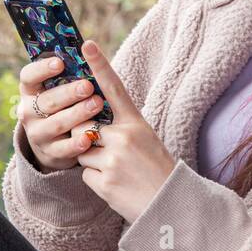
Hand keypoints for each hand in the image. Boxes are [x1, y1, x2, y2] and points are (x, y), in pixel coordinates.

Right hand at [17, 53, 105, 171]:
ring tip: (97, 105)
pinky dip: (76, 143)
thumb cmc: (63, 105)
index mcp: (29, 91)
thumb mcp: (59, 90)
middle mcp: (28, 112)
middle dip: (68, 93)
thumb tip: (87, 47)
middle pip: (46, 100)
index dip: (42, 69)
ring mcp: (37, 134)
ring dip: (77, 114)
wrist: (54, 143)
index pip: (28, 76)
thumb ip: (68, 74)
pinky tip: (89, 137)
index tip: (60, 62)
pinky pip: (63, 148)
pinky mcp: (49, 153)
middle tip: (88, 86)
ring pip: (56, 123)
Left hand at [71, 40, 177, 223]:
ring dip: (92, 161)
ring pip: (81, 150)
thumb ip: (119, 126)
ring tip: (117, 170)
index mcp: (136, 123)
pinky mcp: (104, 182)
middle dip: (86, 136)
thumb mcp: (144, 138)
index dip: (99, 64)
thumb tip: (88, 119)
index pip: (114, 87)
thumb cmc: (155, 169)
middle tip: (109, 151)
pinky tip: (115, 185)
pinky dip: (95, 180)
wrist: (170, 206)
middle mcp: (124, 137)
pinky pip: (84, 174)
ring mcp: (114, 160)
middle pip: (84, 125)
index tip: (85, 44)